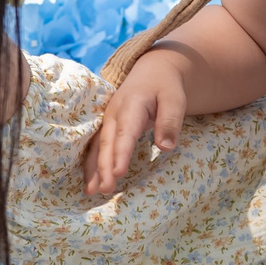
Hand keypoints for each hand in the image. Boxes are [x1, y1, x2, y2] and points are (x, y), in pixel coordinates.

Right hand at [81, 50, 188, 195]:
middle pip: (107, 142)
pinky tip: (89, 184)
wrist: (152, 72)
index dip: (121, 153)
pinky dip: (91, 165)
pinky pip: (95, 147)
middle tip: (106, 189)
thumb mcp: (175, 100)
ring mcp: (107, 120)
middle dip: (104, 167)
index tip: (118, 172)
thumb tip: (165, 147)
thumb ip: (170, 122)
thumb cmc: (166, 87)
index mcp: (132, 105)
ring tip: (91, 192)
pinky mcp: (105, 126)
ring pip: (97, 146)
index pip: (126, 132)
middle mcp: (114, 113)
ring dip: (93, 169)